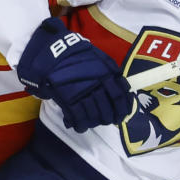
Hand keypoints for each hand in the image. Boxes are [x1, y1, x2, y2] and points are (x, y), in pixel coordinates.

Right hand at [17, 17, 133, 131]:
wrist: (55, 53)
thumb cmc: (79, 56)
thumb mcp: (101, 59)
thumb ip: (113, 73)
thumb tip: (125, 91)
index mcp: (107, 74)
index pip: (120, 97)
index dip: (122, 110)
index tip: (121, 116)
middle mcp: (97, 84)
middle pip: (108, 109)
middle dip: (108, 118)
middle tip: (107, 121)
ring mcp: (82, 92)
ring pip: (94, 115)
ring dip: (95, 122)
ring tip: (94, 123)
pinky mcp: (68, 98)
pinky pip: (78, 117)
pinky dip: (80, 125)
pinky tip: (80, 126)